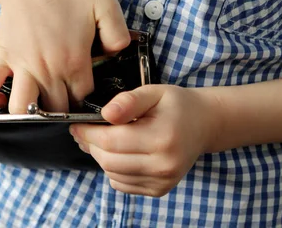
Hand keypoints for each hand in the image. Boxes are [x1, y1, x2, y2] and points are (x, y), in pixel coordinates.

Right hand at [0, 0, 130, 112]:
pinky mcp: (3, 57)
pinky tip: (2, 98)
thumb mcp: (106, 5)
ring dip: (30, 114)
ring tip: (38, 106)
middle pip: (57, 109)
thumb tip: (118, 53)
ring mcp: (23, 66)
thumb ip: (118, 34)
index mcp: (74, 62)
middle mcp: (48, 70)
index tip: (89, 94)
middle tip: (67, 101)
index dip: (89, 101)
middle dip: (64, 111)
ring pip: (23, 108)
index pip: (84, 99)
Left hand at [70, 85, 219, 196]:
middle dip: (90, 145)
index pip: (111, 141)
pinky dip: (112, 169)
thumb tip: (105, 114)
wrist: (204, 124)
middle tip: (83, 131)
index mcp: (162, 138)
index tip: (76, 124)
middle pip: (109, 160)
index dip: (88, 133)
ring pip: (113, 174)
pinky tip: (117, 153)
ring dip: (100, 157)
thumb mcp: (154, 92)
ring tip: (99, 140)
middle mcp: (164, 165)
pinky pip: (122, 184)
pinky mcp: (159, 189)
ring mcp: (162, 181)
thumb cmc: (176, 105)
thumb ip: (128, 101)